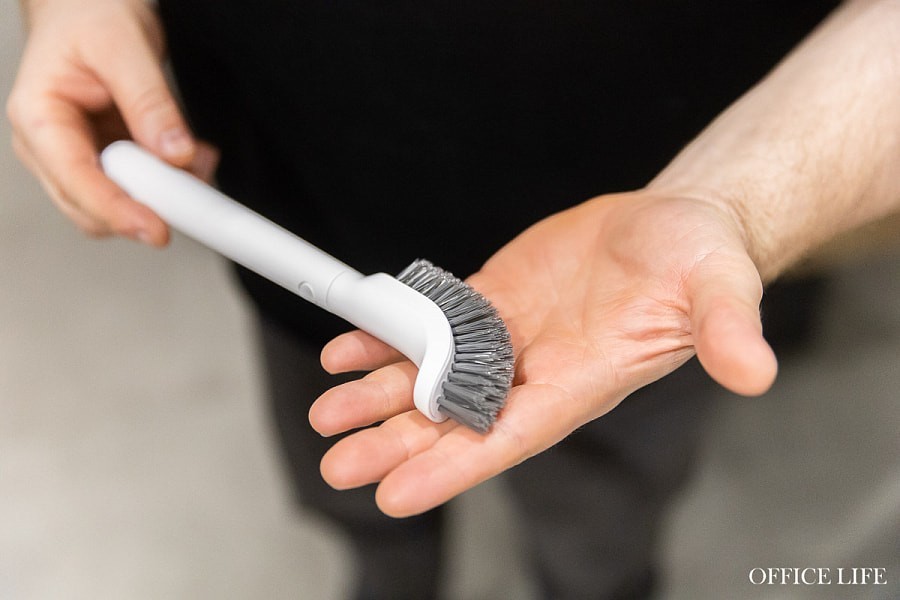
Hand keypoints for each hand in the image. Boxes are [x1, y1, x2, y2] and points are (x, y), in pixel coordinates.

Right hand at [6, 0, 216, 244]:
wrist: (88, 8)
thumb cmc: (89, 16)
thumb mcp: (123, 48)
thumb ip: (150, 103)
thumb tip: (175, 154)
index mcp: (39, 118)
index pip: (75, 182)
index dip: (118, 211)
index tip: (158, 230)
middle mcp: (51, 148)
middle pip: (93, 209)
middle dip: (146, 207)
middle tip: (195, 193)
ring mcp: (78, 158)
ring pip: (121, 205)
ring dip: (164, 193)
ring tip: (196, 159)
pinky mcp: (107, 161)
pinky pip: (142, 188)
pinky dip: (172, 180)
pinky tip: (189, 156)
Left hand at [309, 192, 776, 516]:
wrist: (671, 227)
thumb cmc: (700, 261)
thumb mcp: (721, 288)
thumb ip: (729, 331)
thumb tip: (755, 371)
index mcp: (581, 382)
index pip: (508, 438)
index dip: (452, 467)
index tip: (394, 493)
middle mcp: (536, 370)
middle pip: (454, 419)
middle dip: (394, 442)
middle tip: (336, 464)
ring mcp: (509, 336)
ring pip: (432, 376)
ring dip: (377, 394)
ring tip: (325, 414)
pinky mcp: (492, 298)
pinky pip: (431, 323)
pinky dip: (390, 335)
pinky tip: (349, 345)